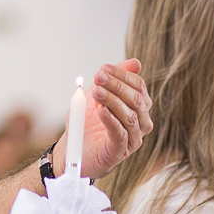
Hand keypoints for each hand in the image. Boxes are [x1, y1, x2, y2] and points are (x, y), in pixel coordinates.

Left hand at [71, 58, 152, 179]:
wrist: (73, 148)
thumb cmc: (87, 123)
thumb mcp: (97, 96)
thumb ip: (114, 79)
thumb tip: (136, 62)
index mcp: (138, 107)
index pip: (138, 86)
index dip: (122, 75)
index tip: (103, 69)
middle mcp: (140, 122)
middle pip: (136, 99)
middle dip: (116, 85)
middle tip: (98, 78)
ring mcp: (133, 138)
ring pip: (130, 116)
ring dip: (112, 100)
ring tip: (96, 92)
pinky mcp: (120, 151)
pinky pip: (121, 134)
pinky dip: (111, 121)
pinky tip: (101, 111)